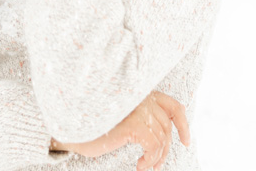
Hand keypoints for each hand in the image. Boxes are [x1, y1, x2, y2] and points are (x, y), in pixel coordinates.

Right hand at [51, 91, 190, 170]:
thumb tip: (167, 132)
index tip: (186, 142)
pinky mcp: (135, 125)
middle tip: (157, 164)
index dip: (184, 124)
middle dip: (165, 149)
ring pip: (162, 139)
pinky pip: (154, 147)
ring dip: (157, 158)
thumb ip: (143, 115)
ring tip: (146, 167)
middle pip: (168, 127)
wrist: (69, 126)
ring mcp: (139, 109)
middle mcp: (142, 97)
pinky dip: (150, 160)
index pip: (173, 105)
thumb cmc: (92, 123)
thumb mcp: (122, 117)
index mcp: (140, 92)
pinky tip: (139, 167)